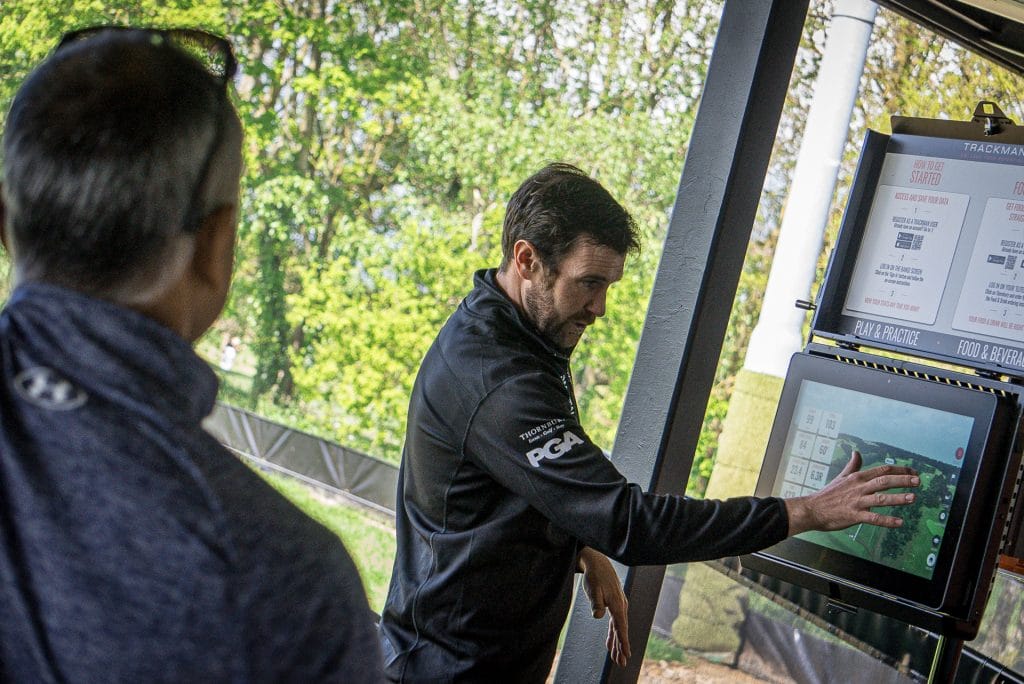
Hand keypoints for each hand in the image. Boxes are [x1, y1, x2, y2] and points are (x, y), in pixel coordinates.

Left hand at [578, 547, 630, 666]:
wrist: (598, 563)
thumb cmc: (595, 576)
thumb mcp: (593, 589)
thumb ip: (596, 604)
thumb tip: (598, 616)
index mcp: (617, 604)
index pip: (621, 626)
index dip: (623, 641)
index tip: (626, 654)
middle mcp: (621, 606)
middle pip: (621, 630)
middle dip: (621, 647)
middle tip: (621, 663)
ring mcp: (618, 605)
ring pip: (618, 628)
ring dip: (617, 643)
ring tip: (616, 658)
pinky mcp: (614, 605)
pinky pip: (615, 623)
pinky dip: (613, 634)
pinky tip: (610, 644)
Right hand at [785, 450, 919, 535]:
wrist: (812, 509)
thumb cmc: (827, 494)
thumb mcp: (841, 477)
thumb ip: (852, 465)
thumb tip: (856, 452)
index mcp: (857, 477)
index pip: (882, 470)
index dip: (899, 470)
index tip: (913, 472)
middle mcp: (858, 487)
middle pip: (884, 481)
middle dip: (902, 481)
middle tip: (918, 481)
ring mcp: (856, 502)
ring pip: (881, 499)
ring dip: (898, 498)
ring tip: (913, 498)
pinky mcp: (854, 516)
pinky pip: (873, 518)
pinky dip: (887, 520)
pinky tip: (899, 522)